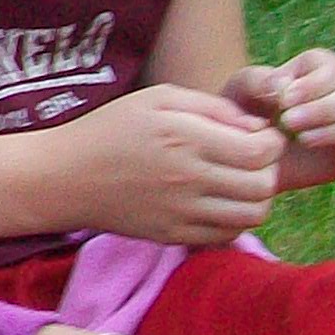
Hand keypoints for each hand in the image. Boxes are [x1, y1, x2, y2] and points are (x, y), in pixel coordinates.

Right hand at [61, 83, 284, 244]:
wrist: (62, 177)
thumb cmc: (110, 129)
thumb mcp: (157, 99)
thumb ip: (212, 107)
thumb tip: (256, 129)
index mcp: (186, 138)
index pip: (262, 151)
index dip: (271, 142)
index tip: (258, 137)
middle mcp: (188, 178)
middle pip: (264, 185)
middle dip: (269, 170)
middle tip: (253, 161)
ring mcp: (181, 211)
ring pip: (253, 215)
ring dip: (258, 199)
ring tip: (241, 184)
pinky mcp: (172, 235)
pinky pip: (226, 235)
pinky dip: (235, 221)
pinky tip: (220, 204)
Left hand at [225, 50, 334, 195]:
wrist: (243, 149)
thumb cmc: (242, 110)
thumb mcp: (239, 90)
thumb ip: (258, 81)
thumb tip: (284, 86)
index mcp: (320, 68)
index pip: (334, 68)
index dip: (313, 84)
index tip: (284, 100)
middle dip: (325, 109)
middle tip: (289, 122)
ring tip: (304, 140)